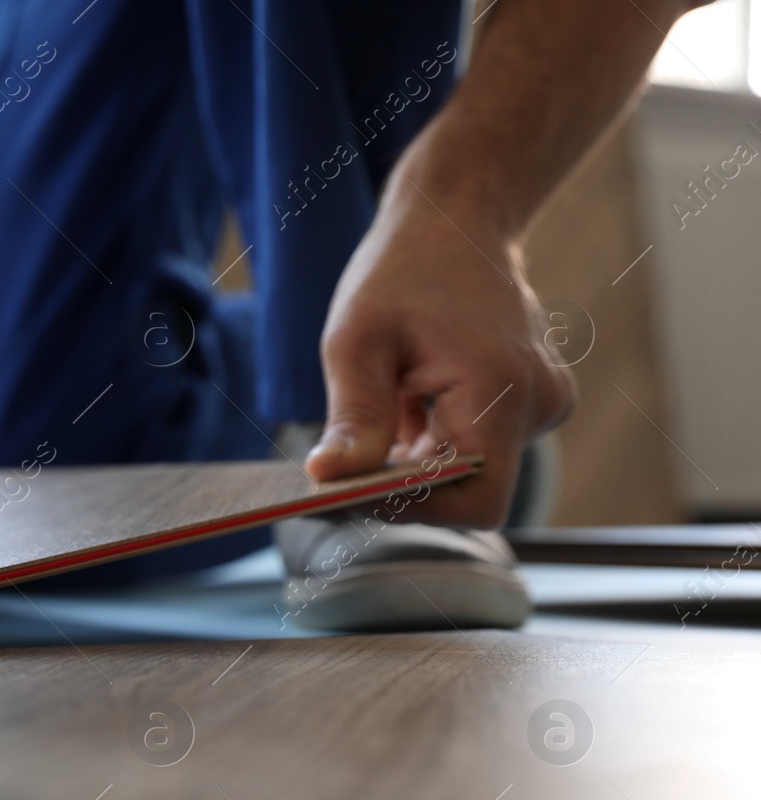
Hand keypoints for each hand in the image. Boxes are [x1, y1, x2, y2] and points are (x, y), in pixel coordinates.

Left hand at [305, 188, 574, 525]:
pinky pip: (478, 445)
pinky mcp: (534, 401)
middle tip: (350, 454)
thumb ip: (352, 417)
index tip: (355, 488)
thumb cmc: (404, 270)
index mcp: (503, 390)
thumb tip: (328, 479)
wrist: (458, 217)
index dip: (413, 509)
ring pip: (471, 469)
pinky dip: (435, 438)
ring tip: (387, 401)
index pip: (475, 504)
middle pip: (470, 490)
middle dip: (407, 483)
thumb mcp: (358, 341)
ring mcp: (544, 403)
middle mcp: (540, 404)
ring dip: (417, 457)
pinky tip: (411, 394)